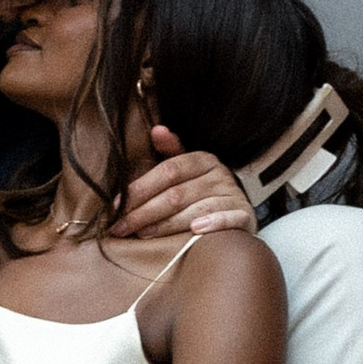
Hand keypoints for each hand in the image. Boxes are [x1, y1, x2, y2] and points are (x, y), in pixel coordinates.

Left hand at [117, 125, 251, 243]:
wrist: (237, 211)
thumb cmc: (201, 191)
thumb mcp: (186, 169)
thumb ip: (169, 152)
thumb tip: (157, 130)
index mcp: (202, 160)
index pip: (168, 171)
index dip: (140, 187)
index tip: (116, 204)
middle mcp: (220, 175)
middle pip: (176, 194)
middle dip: (144, 212)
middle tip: (121, 226)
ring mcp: (234, 195)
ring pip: (196, 210)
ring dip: (167, 224)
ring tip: (142, 233)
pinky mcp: (246, 216)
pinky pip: (230, 219)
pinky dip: (213, 224)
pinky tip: (195, 231)